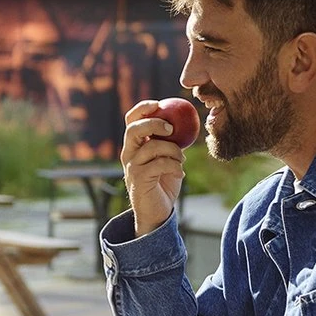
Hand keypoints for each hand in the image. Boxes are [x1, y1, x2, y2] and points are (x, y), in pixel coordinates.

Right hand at [122, 100, 186, 236]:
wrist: (157, 212)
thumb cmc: (164, 182)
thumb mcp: (168, 157)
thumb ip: (171, 141)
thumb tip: (187, 122)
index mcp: (134, 145)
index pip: (131, 120)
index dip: (142, 108)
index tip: (159, 104)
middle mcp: (128, 153)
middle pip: (134, 129)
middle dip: (154, 124)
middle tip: (171, 128)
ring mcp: (131, 166)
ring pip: (152, 147)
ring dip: (173, 151)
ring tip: (181, 161)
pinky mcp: (138, 179)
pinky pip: (160, 164)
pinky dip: (174, 166)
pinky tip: (179, 173)